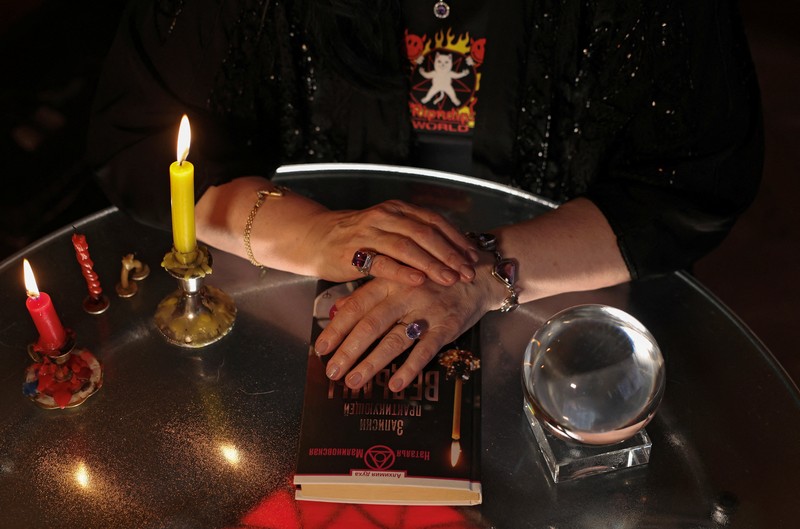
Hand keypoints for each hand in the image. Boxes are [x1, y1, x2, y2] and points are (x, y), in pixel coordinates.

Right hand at [309, 200, 478, 286]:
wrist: (316, 238)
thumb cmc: (358, 238)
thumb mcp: (388, 228)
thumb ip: (414, 235)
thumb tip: (452, 251)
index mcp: (397, 209)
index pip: (434, 221)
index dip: (456, 238)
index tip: (472, 256)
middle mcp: (384, 217)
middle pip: (425, 234)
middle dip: (449, 254)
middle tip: (467, 272)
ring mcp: (368, 234)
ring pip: (407, 247)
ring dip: (432, 264)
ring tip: (450, 279)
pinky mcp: (353, 253)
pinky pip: (382, 262)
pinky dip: (402, 271)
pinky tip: (419, 281)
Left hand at [314, 263, 499, 391]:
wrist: (479, 273)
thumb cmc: (434, 277)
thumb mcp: (400, 277)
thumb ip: (369, 293)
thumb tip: (337, 309)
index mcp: (390, 281)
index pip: (356, 306)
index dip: (337, 328)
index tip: (320, 348)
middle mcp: (405, 294)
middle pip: (370, 324)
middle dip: (348, 350)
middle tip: (331, 371)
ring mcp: (426, 310)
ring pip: (394, 339)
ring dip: (372, 362)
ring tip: (354, 381)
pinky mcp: (447, 325)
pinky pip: (426, 349)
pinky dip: (410, 367)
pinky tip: (395, 383)